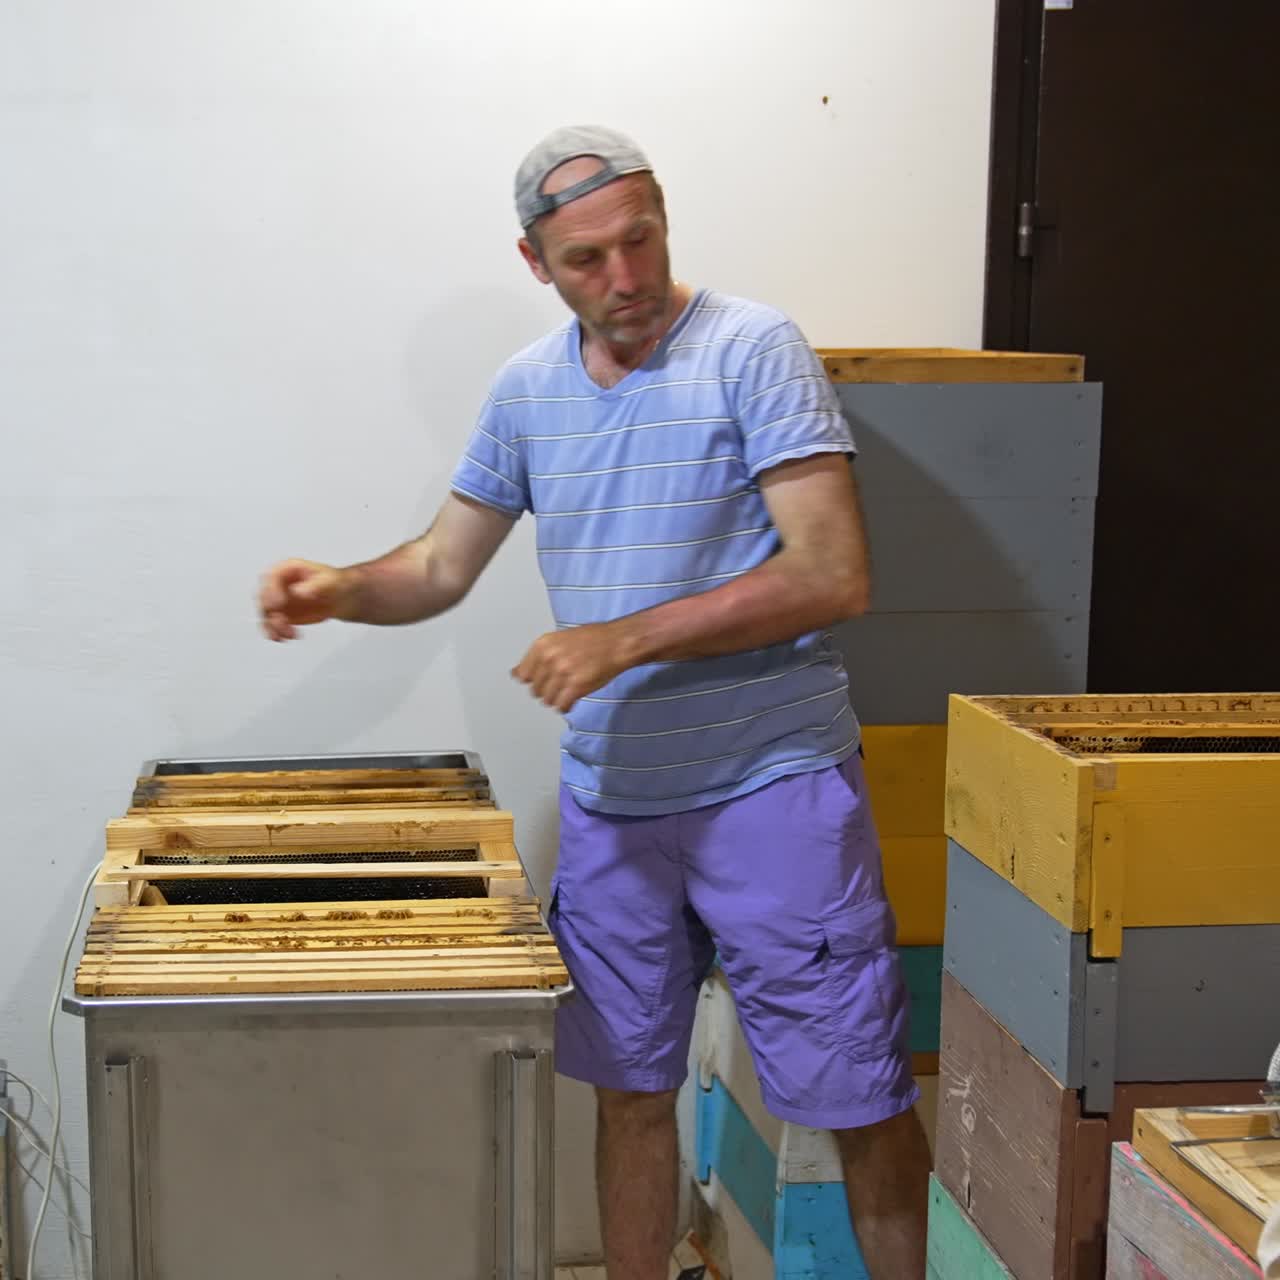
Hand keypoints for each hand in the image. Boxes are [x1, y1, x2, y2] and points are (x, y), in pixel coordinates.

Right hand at [259, 559, 351, 640]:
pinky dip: (275, 633)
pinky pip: (271, 625)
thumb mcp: (328, 580)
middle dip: (269, 611)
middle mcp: (278, 584)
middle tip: (281, 621)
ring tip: (289, 633)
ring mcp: (278, 601)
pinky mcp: (281, 615)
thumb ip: (314, 585)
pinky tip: (285, 637)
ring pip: (266, 614)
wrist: (339, 597)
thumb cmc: (332, 582)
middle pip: (263, 597)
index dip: (271, 590)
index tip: (279, 603)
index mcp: (287, 569)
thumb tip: (299, 591)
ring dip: (273, 626)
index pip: (271, 577)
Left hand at [512, 624, 630, 712]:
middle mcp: (549, 659)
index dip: (533, 680)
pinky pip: (562, 706)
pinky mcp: (576, 686)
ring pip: (547, 700)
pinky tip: (572, 700)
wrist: (616, 642)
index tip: (540, 681)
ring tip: (567, 692)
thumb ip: (539, 656)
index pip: (522, 675)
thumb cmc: (592, 639)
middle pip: (535, 690)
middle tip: (559, 685)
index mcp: (542, 645)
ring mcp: (562, 673)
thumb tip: (516, 674)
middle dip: (546, 690)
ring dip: (556, 699)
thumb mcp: (558, 639)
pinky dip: (566, 706)